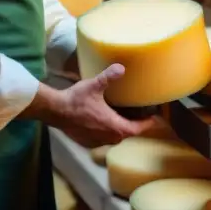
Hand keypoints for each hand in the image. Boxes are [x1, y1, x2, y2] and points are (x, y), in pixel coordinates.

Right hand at [23, 64, 160, 147]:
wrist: (55, 111)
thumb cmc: (77, 100)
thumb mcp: (94, 86)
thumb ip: (109, 77)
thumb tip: (121, 67)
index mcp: (115, 126)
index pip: (138, 129)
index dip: (147, 124)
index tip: (155, 119)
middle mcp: (109, 137)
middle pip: (127, 133)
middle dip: (133, 125)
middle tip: (137, 114)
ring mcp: (97, 141)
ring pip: (114, 136)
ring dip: (118, 128)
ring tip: (120, 116)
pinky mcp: (87, 142)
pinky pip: (102, 138)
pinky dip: (105, 131)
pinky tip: (101, 121)